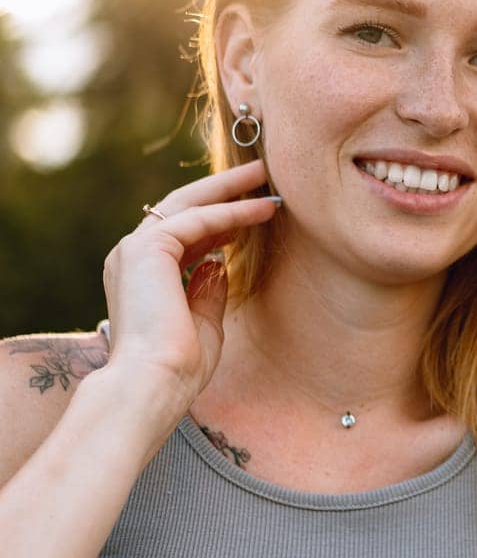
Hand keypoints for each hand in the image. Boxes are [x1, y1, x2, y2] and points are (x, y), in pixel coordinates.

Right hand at [101, 158, 280, 401]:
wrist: (152, 384)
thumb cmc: (178, 367)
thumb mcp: (203, 323)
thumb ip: (207, 292)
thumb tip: (217, 266)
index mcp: (139, 276)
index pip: (182, 233)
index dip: (220, 219)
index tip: (253, 210)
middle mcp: (130, 256)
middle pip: (182, 208)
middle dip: (222, 189)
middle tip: (259, 173)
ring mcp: (134, 250)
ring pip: (188, 204)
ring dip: (229, 190)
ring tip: (265, 177)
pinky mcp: (146, 249)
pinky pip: (197, 220)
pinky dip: (230, 213)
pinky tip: (261, 209)